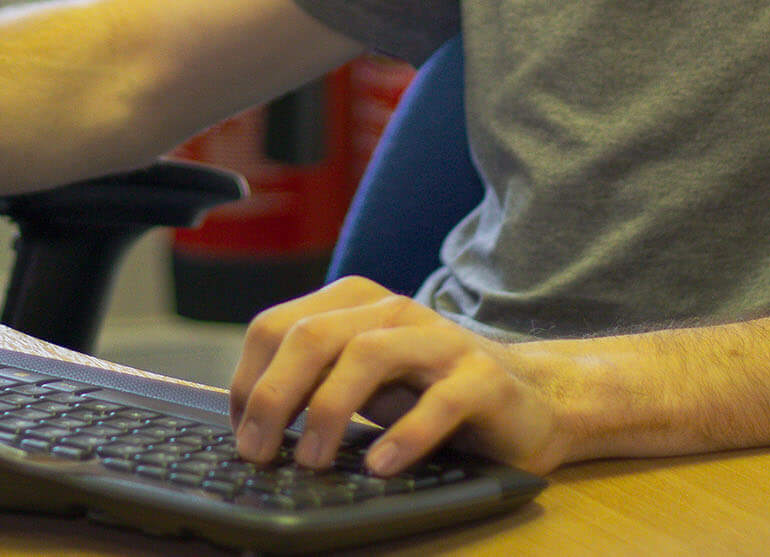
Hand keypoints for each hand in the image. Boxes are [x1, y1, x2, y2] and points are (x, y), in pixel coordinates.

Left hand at [227, 276, 569, 476]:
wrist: (530, 398)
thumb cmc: (428, 392)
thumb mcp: (363, 382)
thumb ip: (314, 383)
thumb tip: (248, 426)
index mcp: (353, 303)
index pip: (277, 327)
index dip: (248, 381)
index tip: (240, 433)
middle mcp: (393, 310)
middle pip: (314, 336)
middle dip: (273, 395)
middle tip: (256, 451)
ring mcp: (440, 339)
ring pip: (369, 355)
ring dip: (328, 410)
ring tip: (310, 460)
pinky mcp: (483, 378)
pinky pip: (441, 400)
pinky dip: (405, 434)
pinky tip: (380, 466)